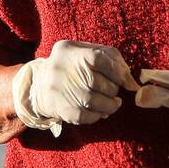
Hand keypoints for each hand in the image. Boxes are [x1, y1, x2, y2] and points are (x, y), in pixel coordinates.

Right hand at [12, 40, 140, 136]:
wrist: (38, 86)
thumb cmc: (69, 66)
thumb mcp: (82, 51)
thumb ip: (108, 56)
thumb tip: (130, 77)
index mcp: (68, 51)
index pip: (99, 59)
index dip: (118, 71)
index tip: (128, 81)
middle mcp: (61, 69)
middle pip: (100, 82)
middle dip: (114, 89)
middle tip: (114, 91)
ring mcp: (60, 90)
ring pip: (96, 102)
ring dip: (111, 104)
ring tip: (113, 103)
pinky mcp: (62, 109)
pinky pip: (88, 116)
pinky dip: (99, 115)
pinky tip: (101, 111)